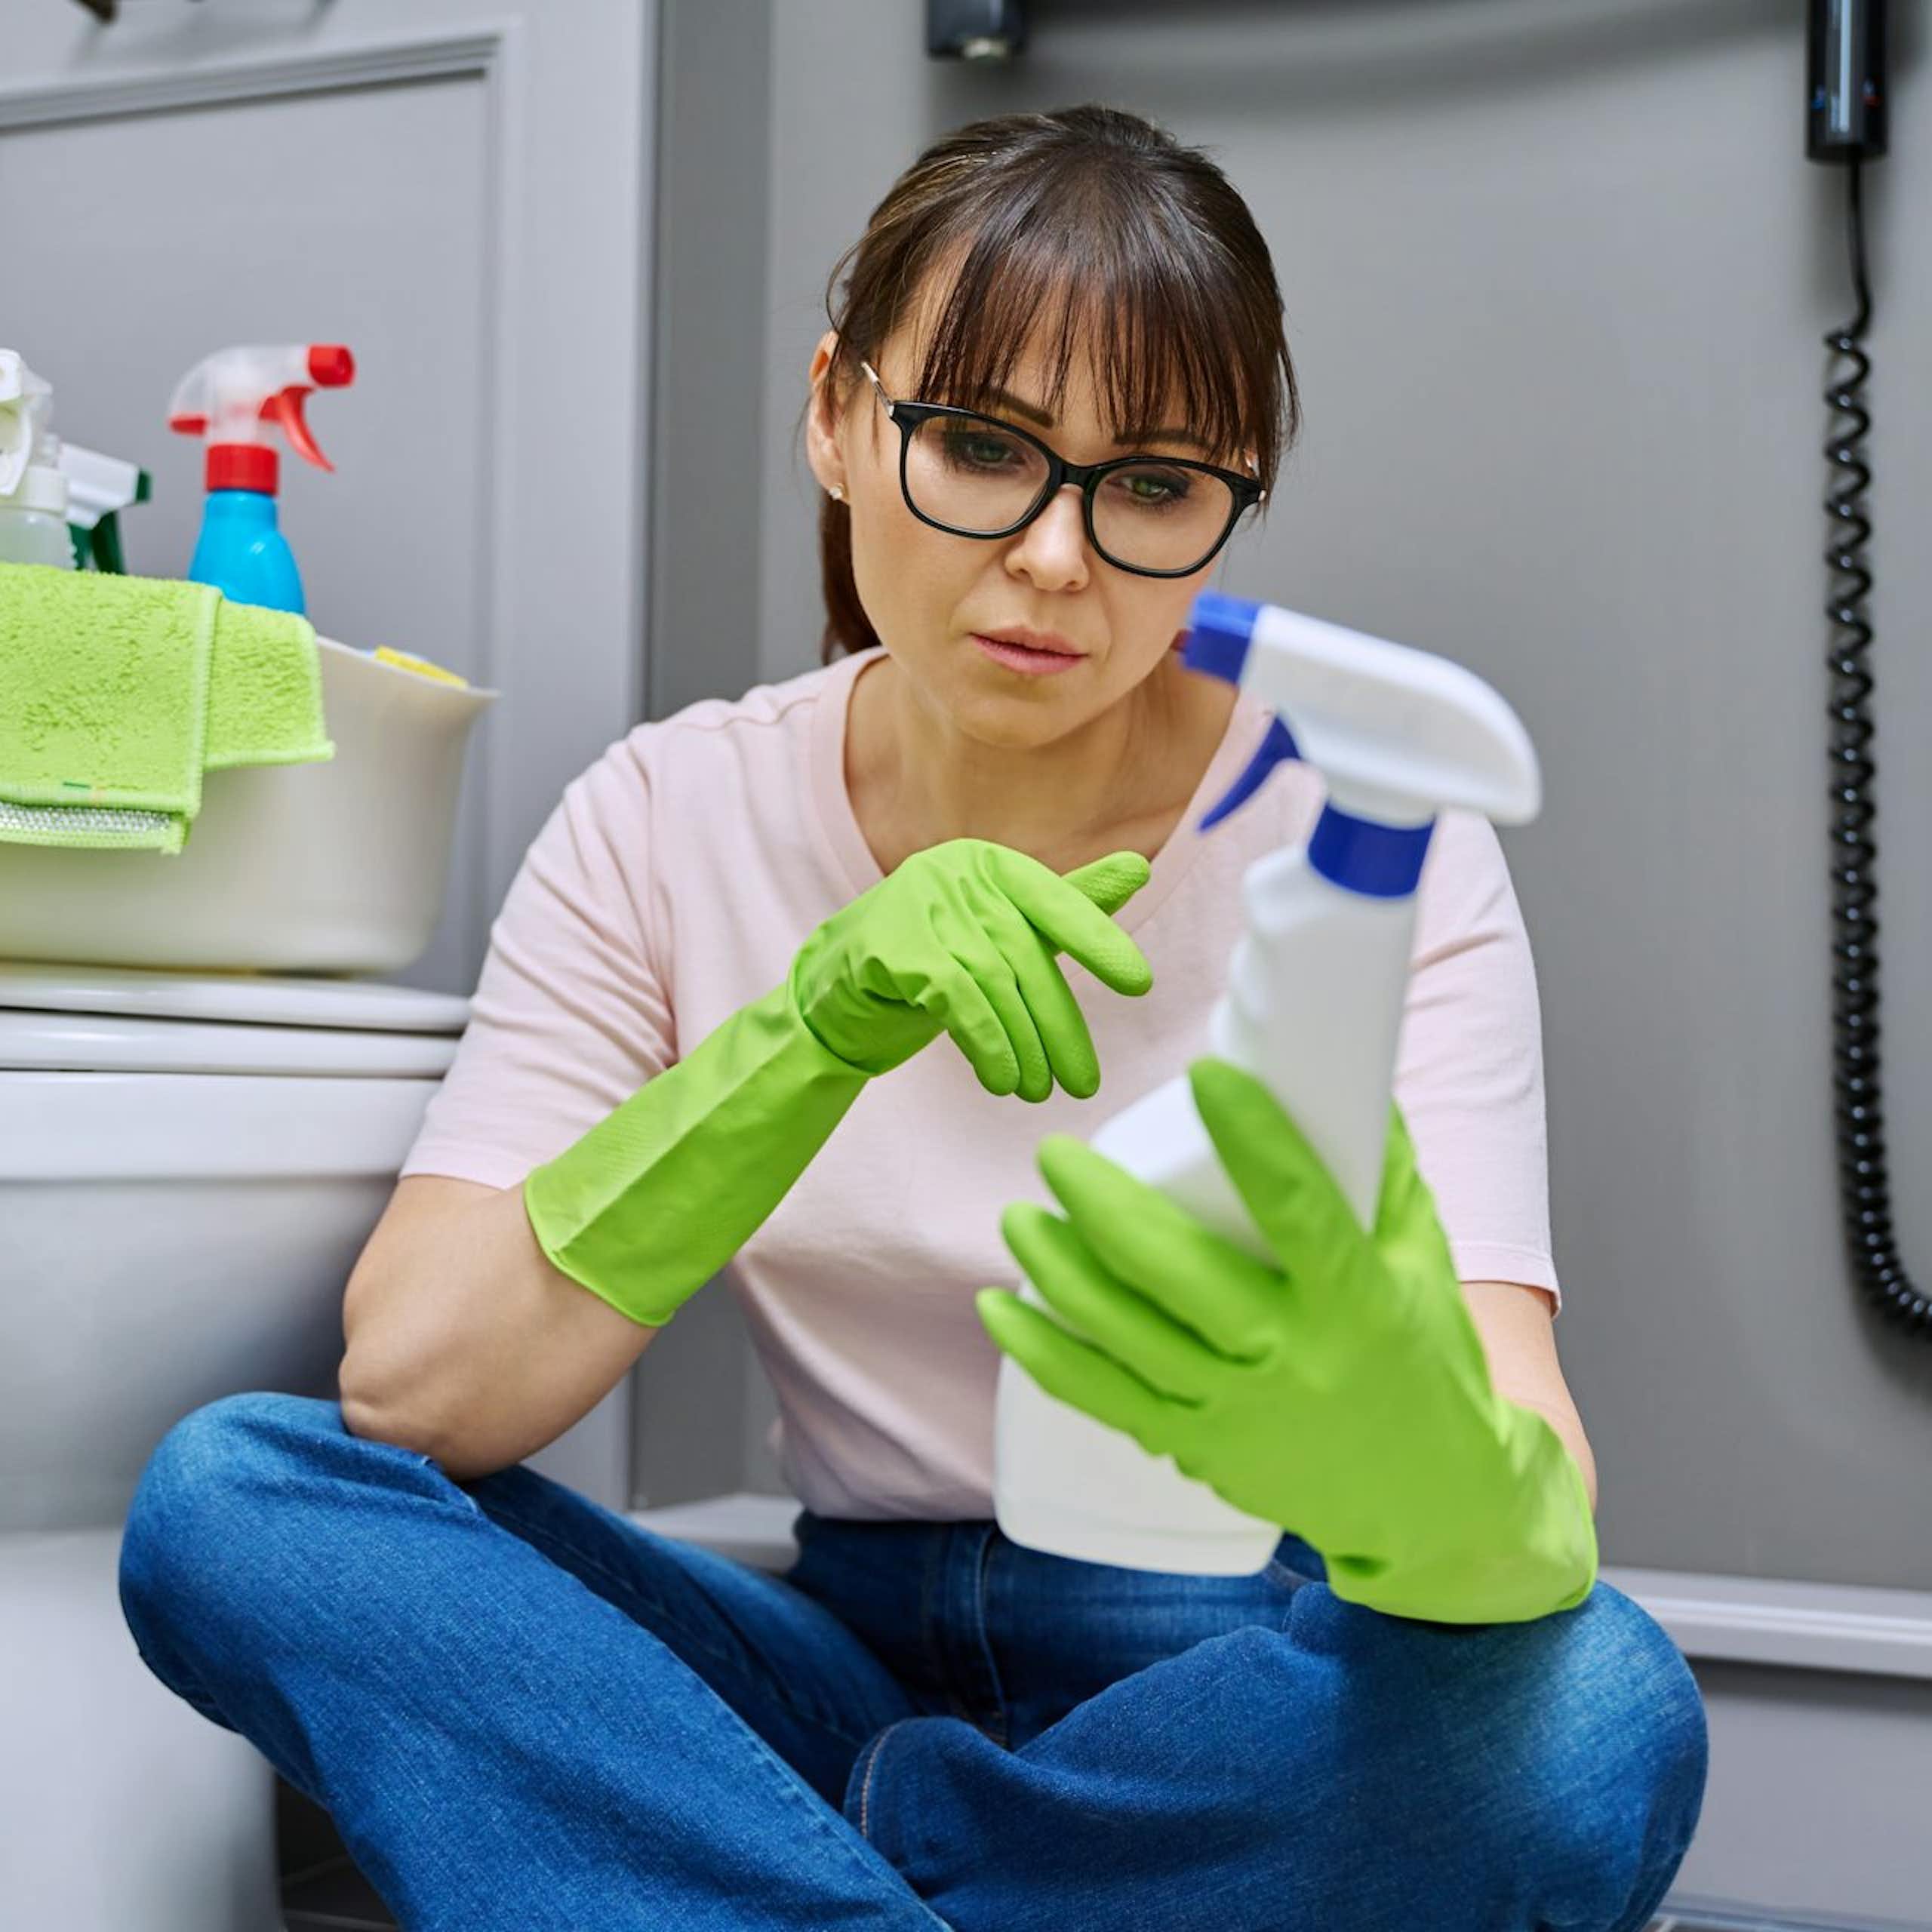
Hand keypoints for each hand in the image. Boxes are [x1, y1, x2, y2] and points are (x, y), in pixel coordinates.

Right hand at [790, 838, 1153, 1101]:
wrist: (834, 994)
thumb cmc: (931, 962)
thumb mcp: (1000, 938)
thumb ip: (1066, 908)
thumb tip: (1140, 869)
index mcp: (989, 864)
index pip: (1056, 900)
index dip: (1099, 940)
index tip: (1139, 984)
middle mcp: (953, 871)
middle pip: (1026, 955)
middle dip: (1059, 1026)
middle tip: (1081, 1084)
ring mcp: (915, 904)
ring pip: (994, 980)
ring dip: (1024, 1045)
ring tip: (1037, 1091)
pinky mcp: (886, 945)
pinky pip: (954, 997)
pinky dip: (985, 1042)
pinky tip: (1000, 1078)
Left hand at [976, 1058, 1596, 1623]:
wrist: (1432, 1505)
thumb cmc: (1428, 1362)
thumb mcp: (1422, 1260)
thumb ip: (1380, 1170)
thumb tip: (1345, 1071)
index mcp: (1358, 1302)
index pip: (1300, 1210)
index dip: (1253, 1139)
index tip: (1203, 1075)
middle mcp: (1291, 1358)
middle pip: (1176, 1272)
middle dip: (1101, 1204)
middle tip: (1056, 1154)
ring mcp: (1235, 1409)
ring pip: (1123, 1332)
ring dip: (1057, 1269)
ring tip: (1019, 1216)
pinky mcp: (1195, 1446)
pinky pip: (1101, 1398)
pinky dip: (1042, 1352)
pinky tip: (1001, 1309)